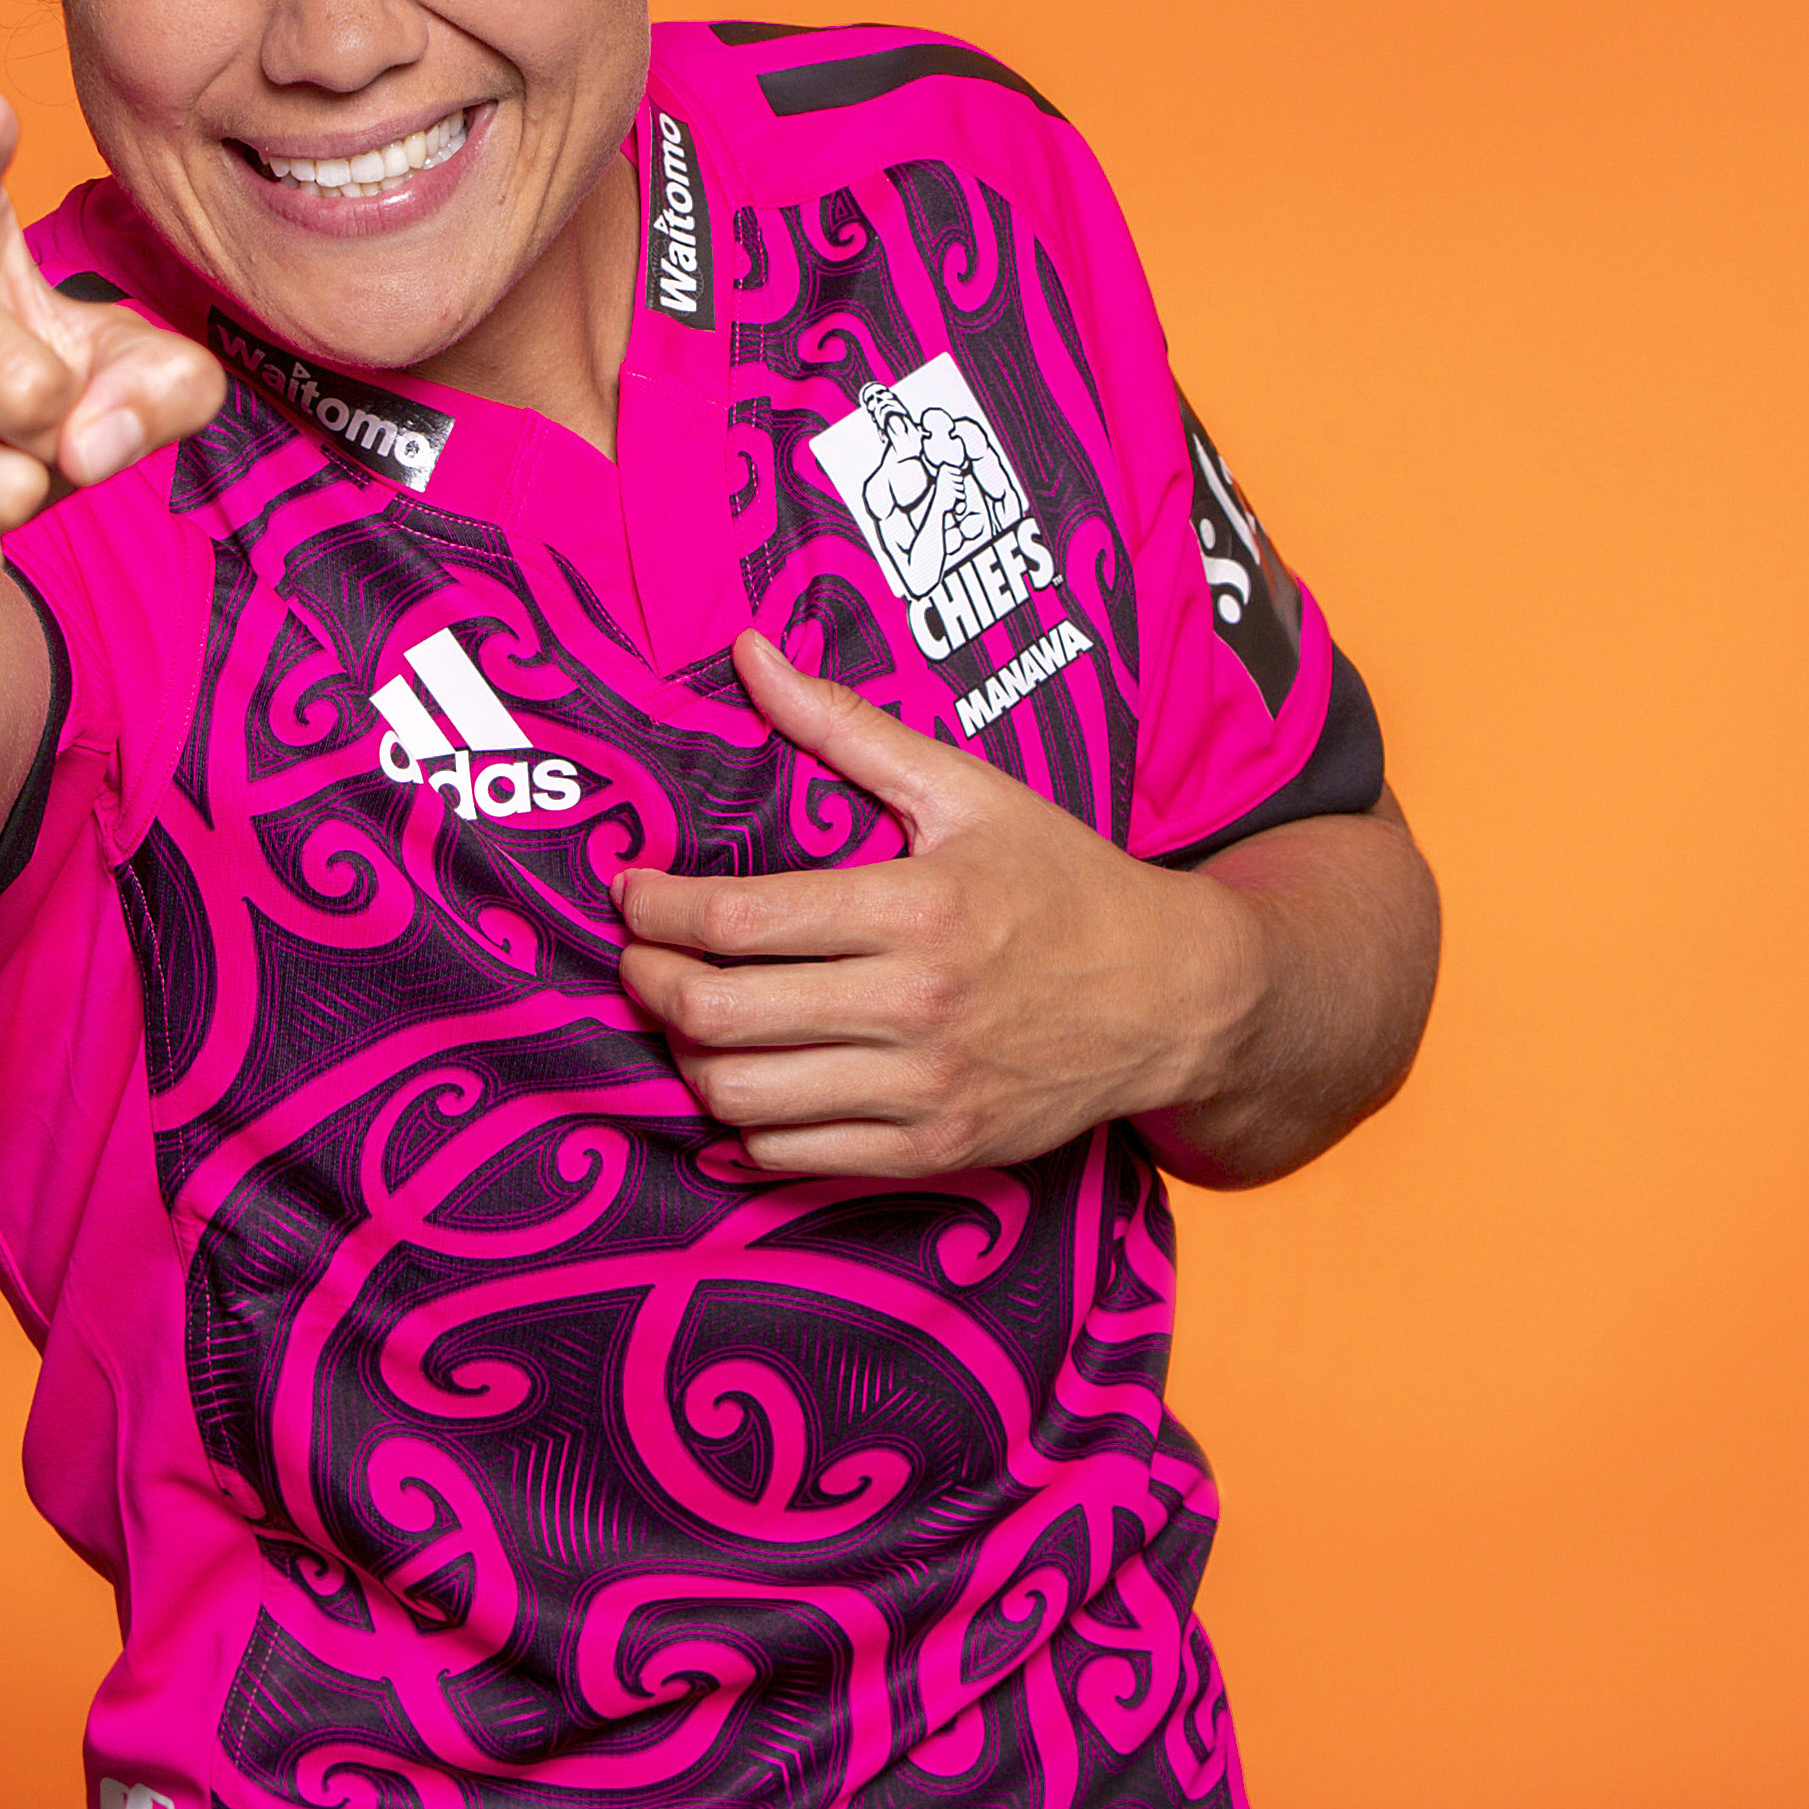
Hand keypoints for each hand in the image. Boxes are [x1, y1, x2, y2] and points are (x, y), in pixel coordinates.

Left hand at [611, 630, 1265, 1179]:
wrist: (1175, 997)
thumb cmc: (1063, 882)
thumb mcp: (965, 789)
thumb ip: (846, 727)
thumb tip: (750, 653)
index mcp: (916, 908)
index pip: (736, 921)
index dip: (656, 911)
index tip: (634, 893)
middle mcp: (916, 1006)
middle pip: (719, 1014)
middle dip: (648, 982)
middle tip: (637, 957)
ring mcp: (925, 1090)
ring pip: (743, 1096)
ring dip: (687, 1057)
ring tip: (684, 1015)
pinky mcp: (935, 1151)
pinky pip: (795, 1156)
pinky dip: (744, 1124)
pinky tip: (740, 1078)